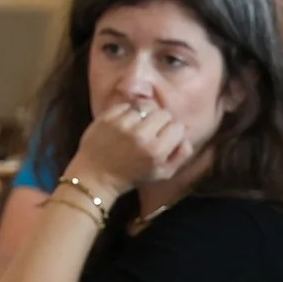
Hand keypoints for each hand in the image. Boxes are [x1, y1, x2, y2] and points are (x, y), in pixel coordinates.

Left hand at [69, 100, 193, 198]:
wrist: (96, 176)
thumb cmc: (132, 176)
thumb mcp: (163, 174)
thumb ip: (181, 155)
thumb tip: (186, 135)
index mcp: (156, 151)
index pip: (178, 126)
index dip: (174, 132)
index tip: (166, 137)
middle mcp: (141, 136)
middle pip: (164, 113)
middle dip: (162, 121)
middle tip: (153, 131)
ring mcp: (123, 124)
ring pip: (146, 106)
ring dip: (145, 115)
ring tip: (139, 125)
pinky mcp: (108, 117)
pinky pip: (127, 105)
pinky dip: (128, 112)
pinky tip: (125, 124)